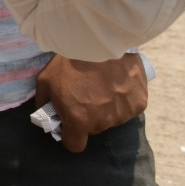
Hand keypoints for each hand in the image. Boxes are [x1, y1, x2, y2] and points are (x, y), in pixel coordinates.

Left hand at [33, 53, 147, 153]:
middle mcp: (103, 122)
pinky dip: (124, 99)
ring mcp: (123, 113)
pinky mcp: (139, 102)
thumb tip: (48, 116)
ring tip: (102, 85)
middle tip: (85, 95)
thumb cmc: (68, 61)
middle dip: (88, 117)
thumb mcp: (45, 81)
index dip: (70, 135)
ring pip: (113, 118)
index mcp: (79, 120)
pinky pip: (129, 107)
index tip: (70, 124)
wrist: (98, 40)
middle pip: (94, 129)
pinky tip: (117, 82)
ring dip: (107, 108)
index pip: (75, 145)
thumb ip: (44, 104)